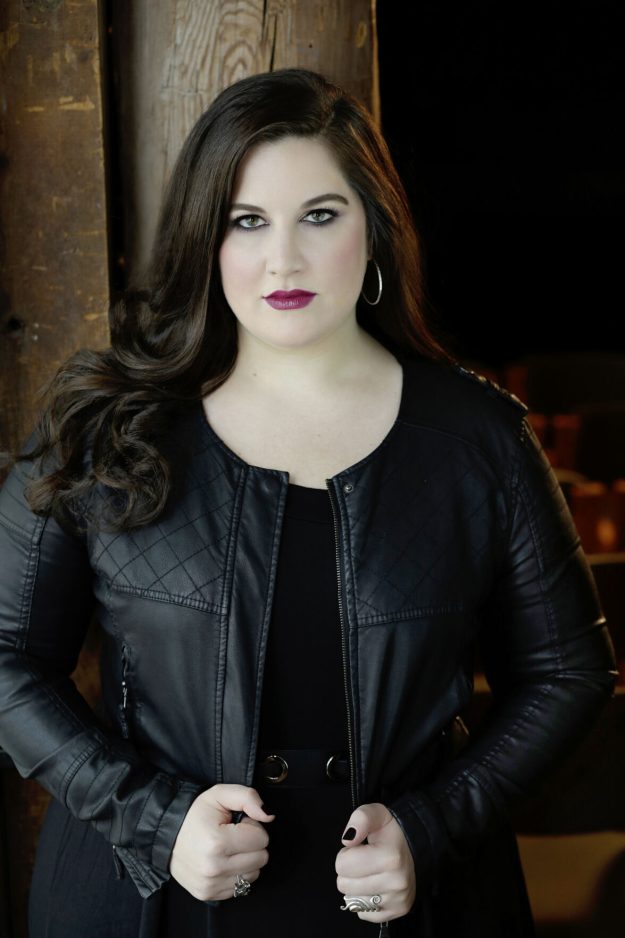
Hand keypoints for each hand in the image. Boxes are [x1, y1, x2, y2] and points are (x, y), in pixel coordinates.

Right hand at [169, 784, 274, 900]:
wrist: (165, 834)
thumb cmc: (195, 814)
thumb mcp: (220, 794)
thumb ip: (248, 798)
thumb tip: (268, 816)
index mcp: (217, 843)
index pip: (262, 839)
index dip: (252, 827)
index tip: (236, 824)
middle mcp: (214, 868)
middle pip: (261, 858)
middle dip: (251, 844)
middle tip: (232, 835)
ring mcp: (210, 885)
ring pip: (253, 874)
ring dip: (245, 860)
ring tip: (227, 848)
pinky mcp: (208, 895)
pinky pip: (240, 887)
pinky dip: (236, 873)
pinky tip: (222, 861)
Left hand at [335, 802, 415, 922]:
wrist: (418, 847)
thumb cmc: (392, 832)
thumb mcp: (376, 814)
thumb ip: (360, 819)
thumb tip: (347, 840)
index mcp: (390, 858)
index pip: (342, 866)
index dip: (346, 854)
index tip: (359, 849)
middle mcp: (396, 883)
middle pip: (344, 886)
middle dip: (349, 871)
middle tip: (364, 861)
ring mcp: (397, 900)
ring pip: (352, 901)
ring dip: (355, 887)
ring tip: (369, 873)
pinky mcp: (397, 912)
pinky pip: (363, 914)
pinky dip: (364, 900)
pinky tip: (375, 886)